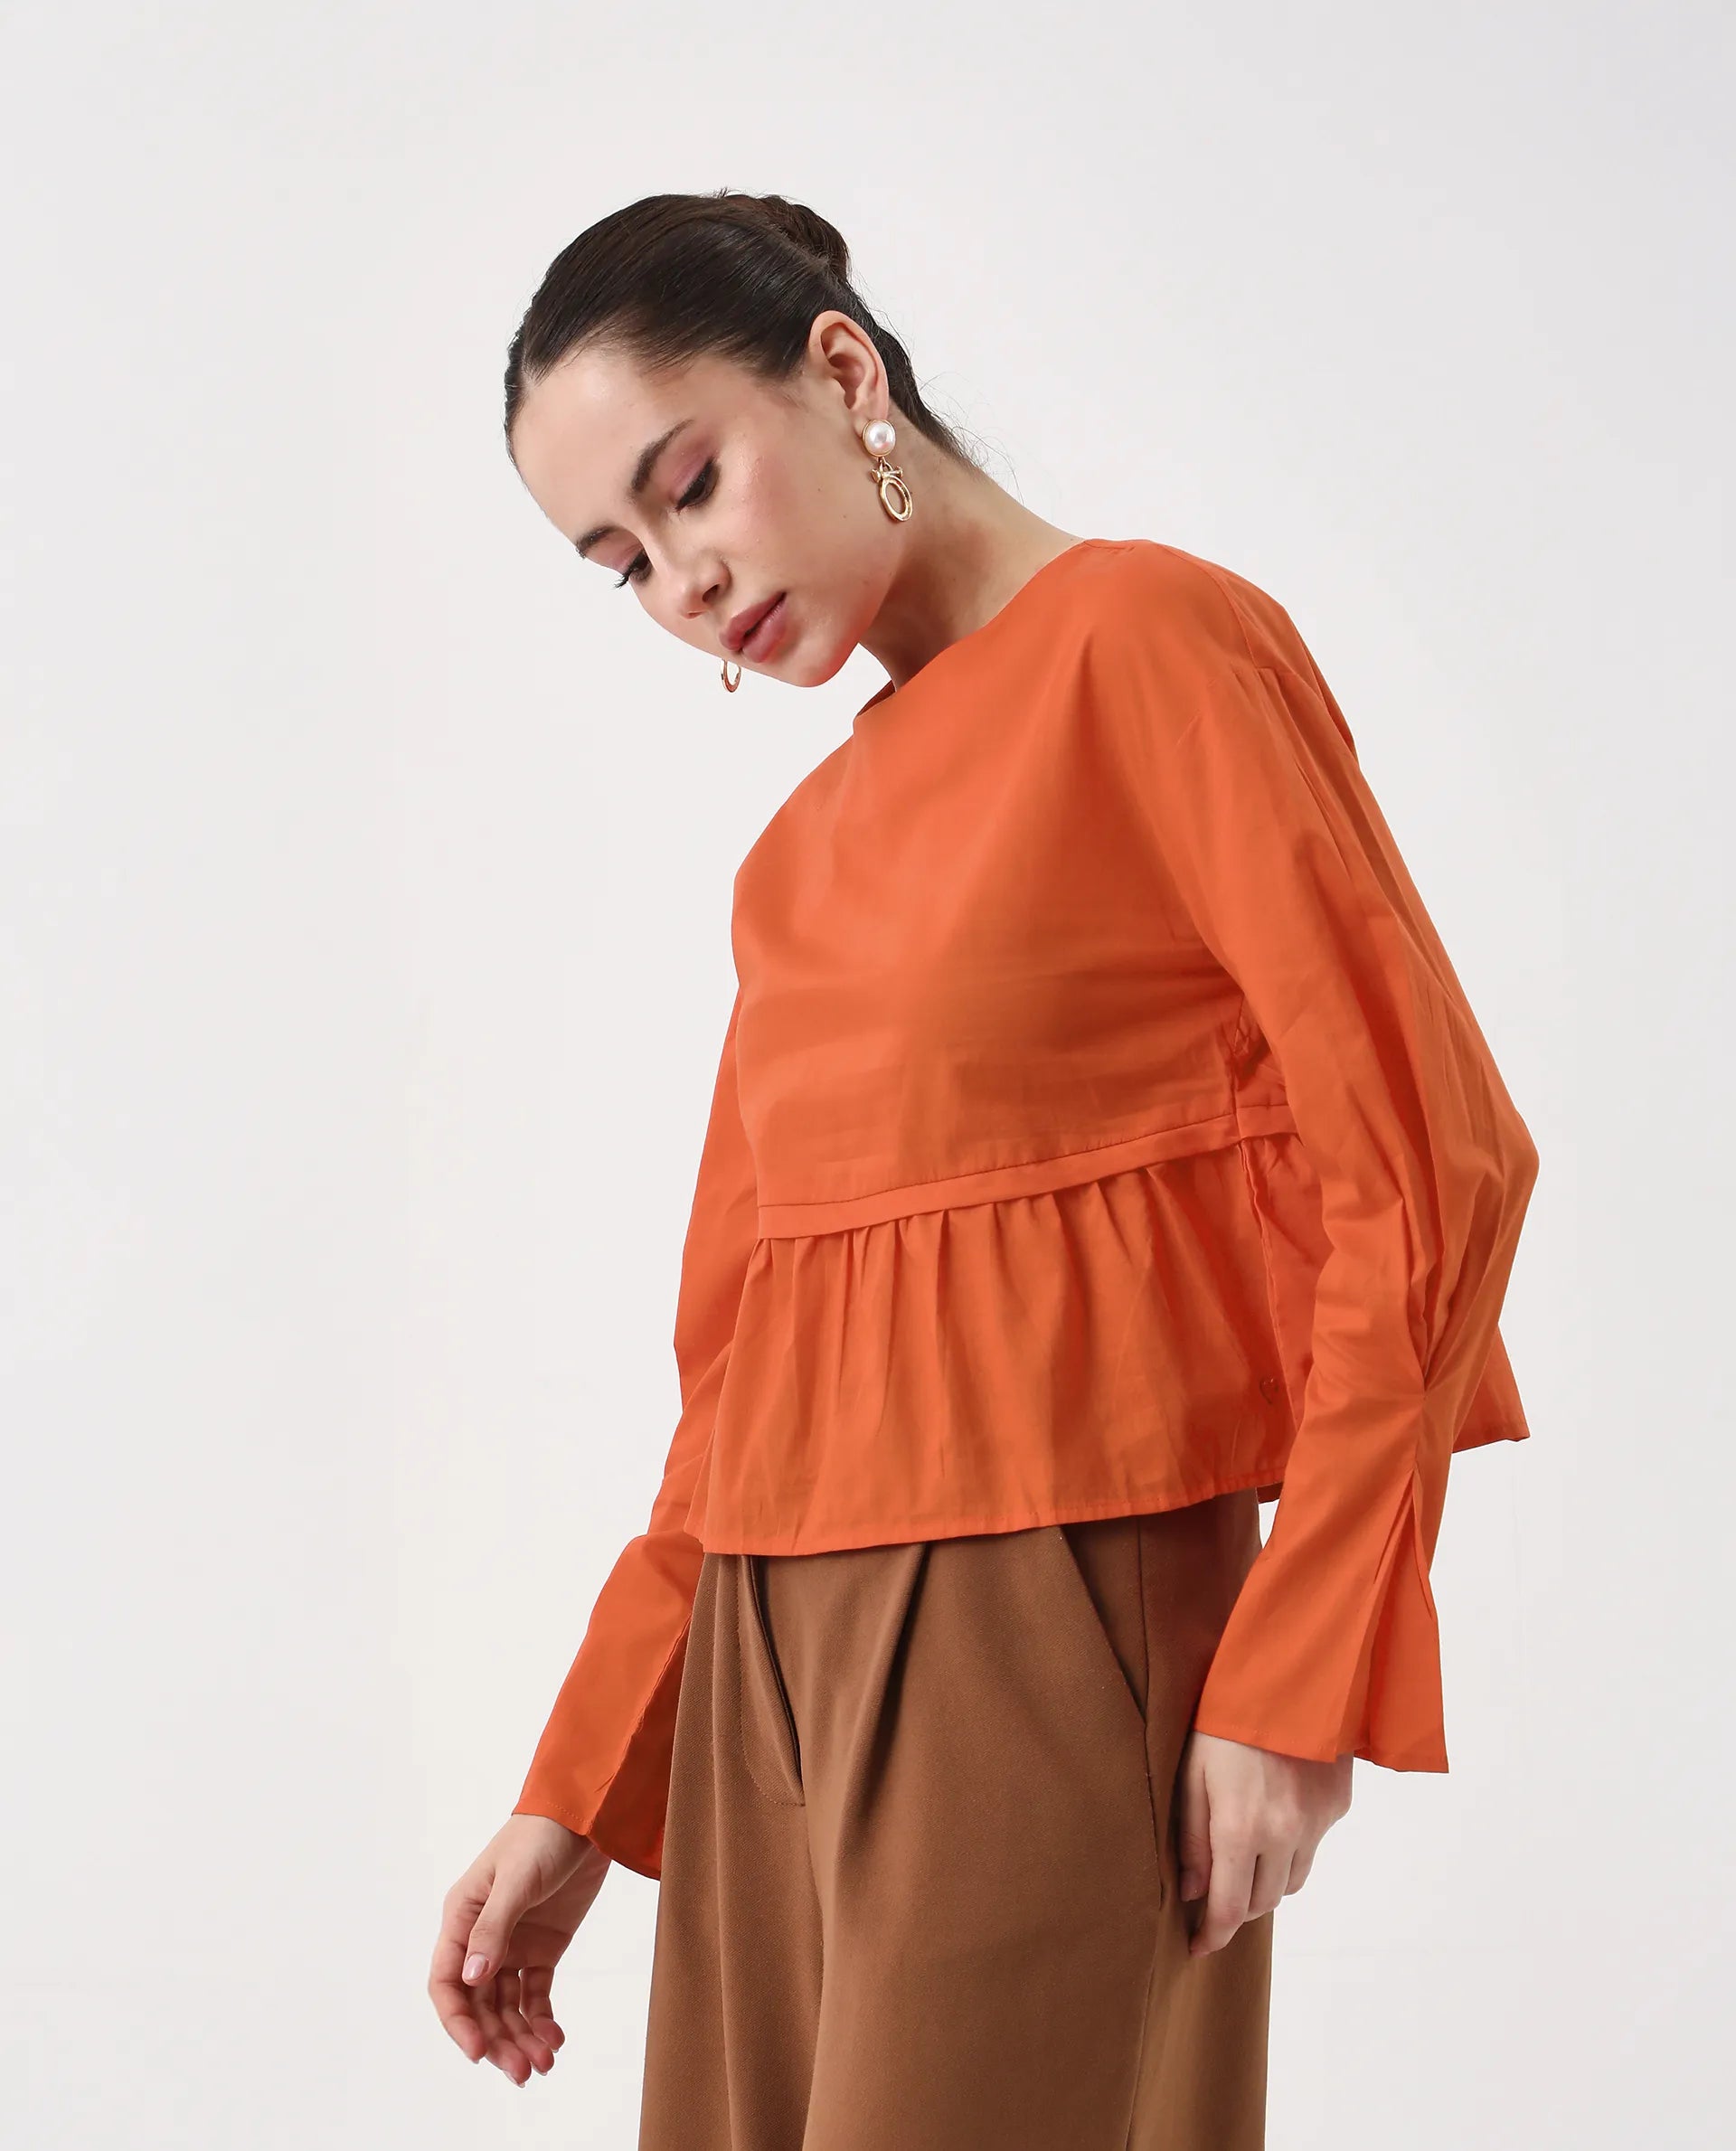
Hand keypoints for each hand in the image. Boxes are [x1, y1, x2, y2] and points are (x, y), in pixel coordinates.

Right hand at [429, 1814, 610, 2083]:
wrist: (587, 1816)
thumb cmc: (542, 1835)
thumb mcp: (517, 1879)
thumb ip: (494, 1927)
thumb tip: (471, 1978)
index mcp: (462, 1918)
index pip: (448, 1982)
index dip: (459, 2021)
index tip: (479, 2051)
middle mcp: (482, 1937)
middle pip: (479, 2004)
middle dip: (498, 2040)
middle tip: (524, 2070)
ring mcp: (513, 1945)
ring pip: (507, 2005)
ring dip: (521, 2036)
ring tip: (544, 2062)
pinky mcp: (543, 1948)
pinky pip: (535, 1993)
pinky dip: (542, 2018)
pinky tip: (555, 2037)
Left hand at [1176, 1728, 1352, 1955]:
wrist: (1290, 1674)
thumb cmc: (1226, 1719)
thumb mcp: (1192, 1772)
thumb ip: (1192, 1837)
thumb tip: (1192, 1891)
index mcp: (1240, 1829)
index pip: (1229, 1907)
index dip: (1213, 1935)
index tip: (1198, 1948)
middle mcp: (1284, 1835)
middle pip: (1263, 1901)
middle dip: (1237, 1908)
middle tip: (1216, 1899)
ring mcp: (1316, 1823)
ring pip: (1292, 1881)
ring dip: (1267, 1883)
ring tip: (1245, 1862)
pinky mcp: (1336, 1807)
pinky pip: (1313, 1846)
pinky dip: (1292, 1848)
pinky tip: (1276, 1819)